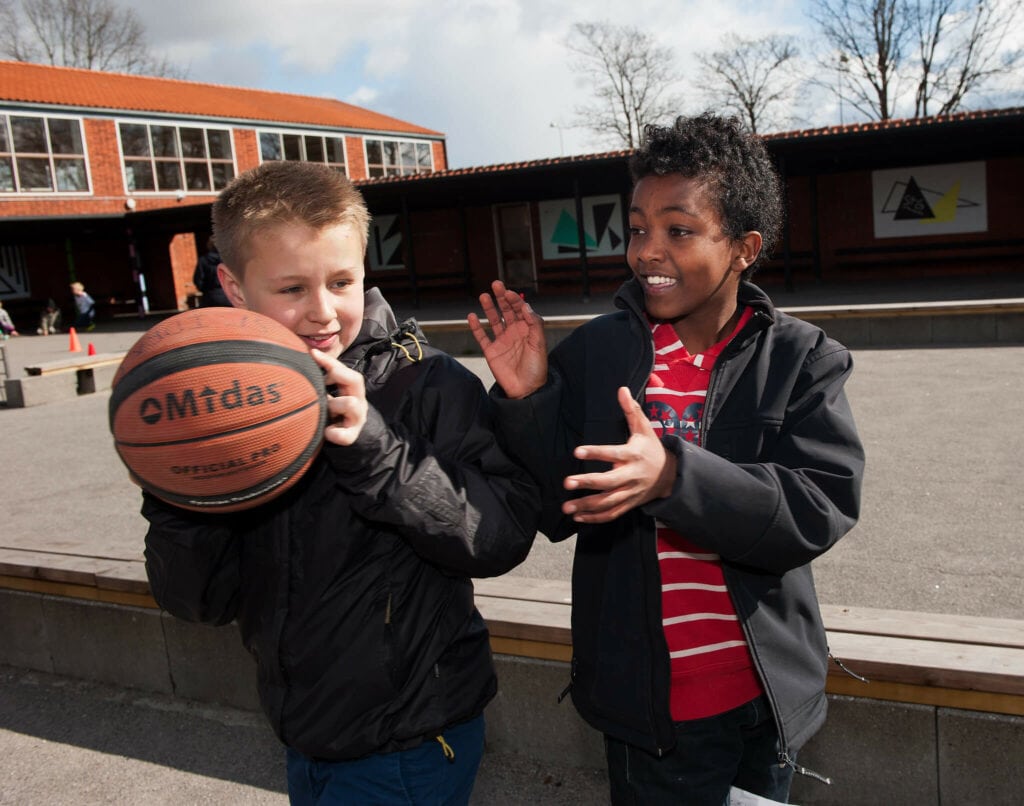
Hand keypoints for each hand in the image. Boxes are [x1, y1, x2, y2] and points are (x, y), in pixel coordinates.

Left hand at [311, 349, 367, 445]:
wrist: (342, 436)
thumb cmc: (329, 411)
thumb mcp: (326, 393)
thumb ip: (319, 380)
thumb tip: (302, 360)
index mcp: (351, 388)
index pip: (344, 370)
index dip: (330, 361)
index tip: (312, 354)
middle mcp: (358, 400)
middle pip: (355, 380)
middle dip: (337, 376)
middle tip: (323, 382)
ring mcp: (357, 418)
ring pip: (352, 403)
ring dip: (334, 404)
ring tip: (325, 410)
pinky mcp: (352, 435)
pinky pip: (345, 435)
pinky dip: (335, 433)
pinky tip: (326, 432)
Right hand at [467, 280, 547, 398]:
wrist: (526, 390)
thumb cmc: (536, 368)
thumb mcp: (539, 344)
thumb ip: (534, 324)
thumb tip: (525, 306)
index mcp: (527, 329)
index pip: (520, 309)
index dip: (515, 299)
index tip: (508, 293)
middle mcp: (514, 332)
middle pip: (506, 310)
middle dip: (501, 297)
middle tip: (496, 284)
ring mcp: (502, 341)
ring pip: (493, 320)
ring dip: (489, 308)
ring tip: (483, 296)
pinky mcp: (491, 351)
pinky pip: (482, 336)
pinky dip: (476, 327)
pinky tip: (472, 316)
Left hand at [561, 387, 676, 523]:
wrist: (670, 475)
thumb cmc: (651, 448)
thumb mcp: (644, 428)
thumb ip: (632, 410)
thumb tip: (622, 389)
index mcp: (633, 455)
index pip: (613, 454)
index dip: (596, 452)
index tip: (577, 451)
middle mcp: (631, 476)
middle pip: (608, 483)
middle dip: (587, 483)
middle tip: (567, 482)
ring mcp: (630, 493)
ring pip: (608, 503)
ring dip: (586, 506)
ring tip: (566, 508)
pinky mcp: (629, 504)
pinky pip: (612, 514)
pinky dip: (595, 518)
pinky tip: (577, 517)